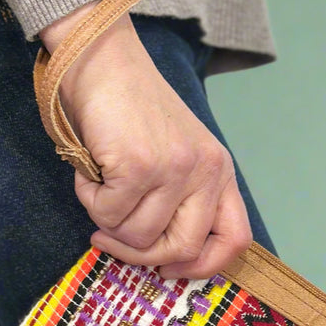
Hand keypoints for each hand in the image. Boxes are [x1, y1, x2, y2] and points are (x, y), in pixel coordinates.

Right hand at [39, 3, 251, 279]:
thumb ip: (180, 199)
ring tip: (100, 183)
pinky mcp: (140, 166)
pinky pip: (108, 214)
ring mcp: (175, 169)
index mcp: (220, 171)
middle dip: (141, 254)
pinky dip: (89, 198)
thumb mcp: (174, 154)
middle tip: (110, 238)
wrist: (101, 56)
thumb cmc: (129, 110)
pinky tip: (90, 169)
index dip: (202, 266)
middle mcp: (207, 171)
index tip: (168, 268)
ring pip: (139, 237)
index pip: (236, 240)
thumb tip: (162, 260)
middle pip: (184, 249)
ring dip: (107, 220)